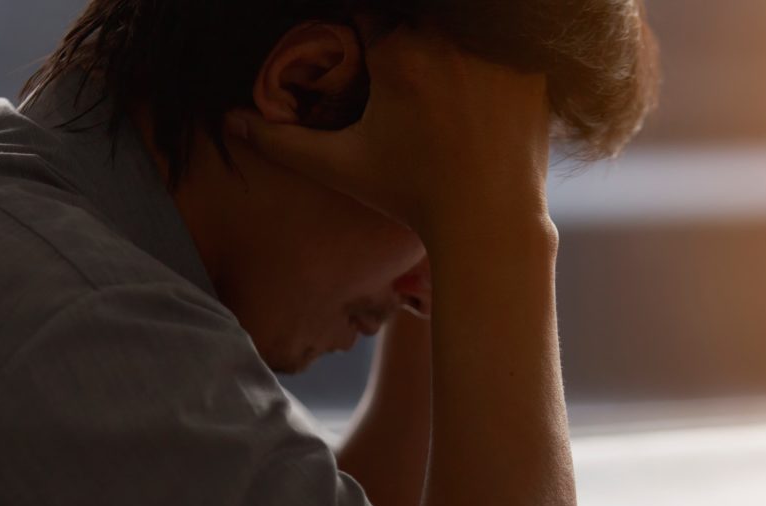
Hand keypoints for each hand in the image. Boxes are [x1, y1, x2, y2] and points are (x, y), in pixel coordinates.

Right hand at [226, 29, 552, 246]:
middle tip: (410, 90)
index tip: (371, 67)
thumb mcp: (343, 167)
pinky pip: (505, 47)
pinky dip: (493, 62)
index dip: (366, 40)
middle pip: (417, 20)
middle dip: (408, 45)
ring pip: (462, 29)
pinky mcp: (532, 68)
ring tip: (446, 96)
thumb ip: (285, 142)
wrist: (490, 225)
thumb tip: (232, 122)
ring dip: (450, 51)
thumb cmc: (413, 198)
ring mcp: (495, 50)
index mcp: (397, 49)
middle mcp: (447, 38)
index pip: (371, 16)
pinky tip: (480, 100)